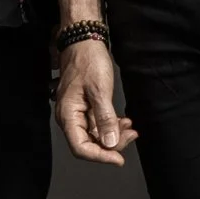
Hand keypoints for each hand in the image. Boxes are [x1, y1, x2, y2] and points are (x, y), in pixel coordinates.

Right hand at [54, 39, 137, 164]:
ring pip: (95, 135)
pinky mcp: (85, 107)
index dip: (100, 157)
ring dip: (114, 135)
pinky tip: (124, 121)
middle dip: (111, 145)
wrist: (84, 40)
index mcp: (68, 115)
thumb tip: (109, 143)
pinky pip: (98, 124)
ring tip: (130, 127)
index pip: (81, 148)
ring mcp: (78, 113)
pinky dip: (112, 125)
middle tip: (131, 136)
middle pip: (89, 144)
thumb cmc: (88, 60)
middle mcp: (70, 117)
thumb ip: (105, 119)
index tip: (119, 158)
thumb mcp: (100, 90)